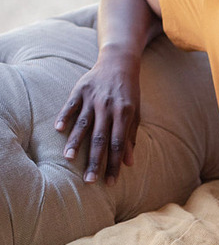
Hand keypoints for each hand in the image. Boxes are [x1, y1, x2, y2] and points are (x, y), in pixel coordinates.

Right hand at [54, 45, 140, 185]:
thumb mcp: (135, 113)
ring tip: (68, 158)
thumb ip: (131, 137)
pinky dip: (64, 116)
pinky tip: (57, 129)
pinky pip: (71, 105)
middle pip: (100, 138)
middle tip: (88, 180)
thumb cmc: (129, 92)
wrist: (119, 62)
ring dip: (75, 141)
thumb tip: (129, 162)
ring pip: (83, 123)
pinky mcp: (80, 89)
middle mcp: (108, 107)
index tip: (109, 182)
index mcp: (124, 114)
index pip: (118, 144)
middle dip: (94, 160)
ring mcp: (93, 98)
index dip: (114, 164)